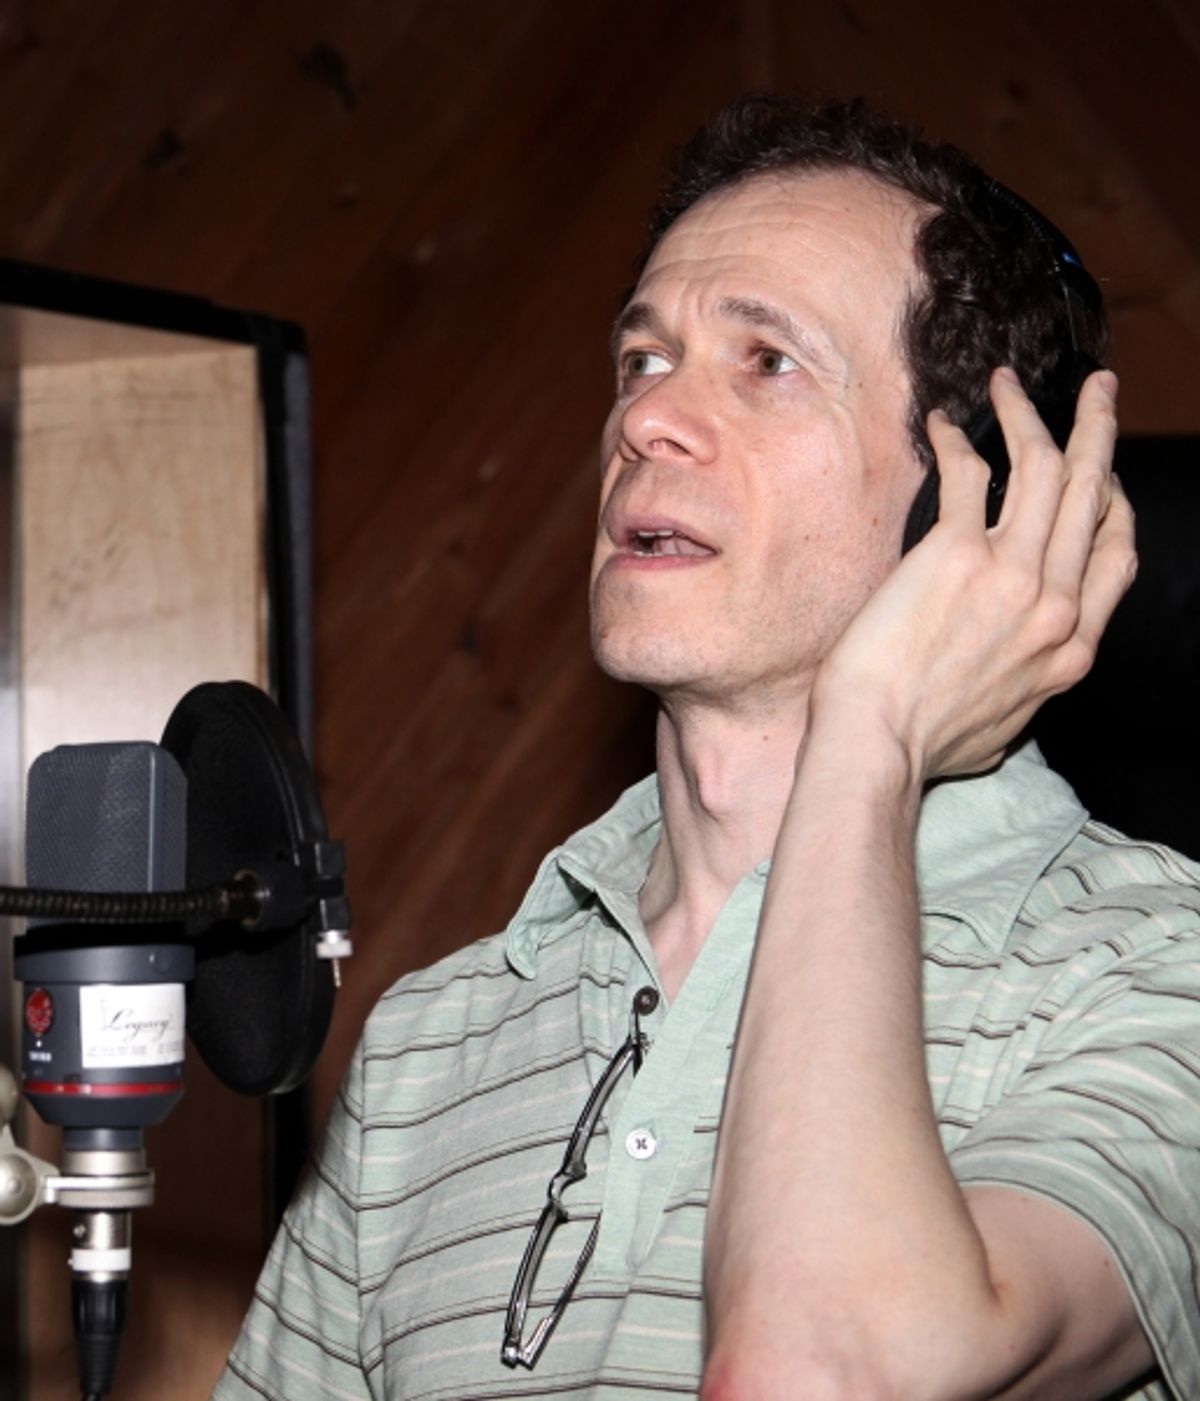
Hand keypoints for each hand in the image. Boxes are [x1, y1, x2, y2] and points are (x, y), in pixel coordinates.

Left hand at [811, 366, 1135, 780]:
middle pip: (1093, 495)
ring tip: (1012, 384)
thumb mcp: (1007, 723)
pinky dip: (959, 442)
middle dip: (1098, 431)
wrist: (878, 743)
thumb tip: (1015, 666)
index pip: (1116, 555)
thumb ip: (1026, 681)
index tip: (1098, 477)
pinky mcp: (955, 553)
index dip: (1112, 504)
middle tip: (1097, 391)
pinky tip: (941, 425)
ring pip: (1045, 469)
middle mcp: (1056, 605)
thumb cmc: (925, 744)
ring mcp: (1011, 575)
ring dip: (1031, 415)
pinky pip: (970, 475)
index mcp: (1072, 648)